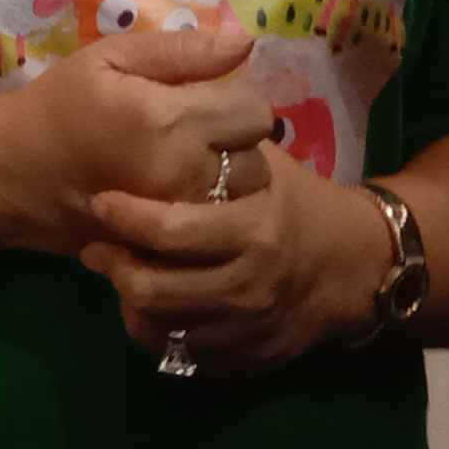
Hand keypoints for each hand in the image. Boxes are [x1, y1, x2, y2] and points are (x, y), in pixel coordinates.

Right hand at [0, 19, 275, 259]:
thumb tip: (246, 42)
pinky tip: (180, 200)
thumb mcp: (109, 58)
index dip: (235, 101)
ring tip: (190, 168)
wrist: (13, 172)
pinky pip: (215, 233)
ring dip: (228, 184)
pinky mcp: (166, 248)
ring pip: (243, 202)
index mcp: (172, 119)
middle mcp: (183, 172)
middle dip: (235, 145)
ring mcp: (176, 218)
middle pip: (257, 160)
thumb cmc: (59, 105)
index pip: (254, 112)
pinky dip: (209, 218)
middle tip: (197, 137)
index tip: (205, 101)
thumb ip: (180, 50)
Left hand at [75, 163, 392, 376]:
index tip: (101, 200)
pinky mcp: (245, 361)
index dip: (127, 218)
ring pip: (161, 330)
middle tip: (96, 247)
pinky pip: (181, 357)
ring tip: (117, 272)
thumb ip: (222, 135)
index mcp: (254, 229)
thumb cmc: (294, 201)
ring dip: (128, 301)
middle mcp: (250, 286)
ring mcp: (247, 330)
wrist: (352, 265)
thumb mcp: (265, 161)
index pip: (172, 233)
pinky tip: (149, 306)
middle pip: (155, 292)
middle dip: (115, 268)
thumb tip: (177, 87)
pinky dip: (157, 333)